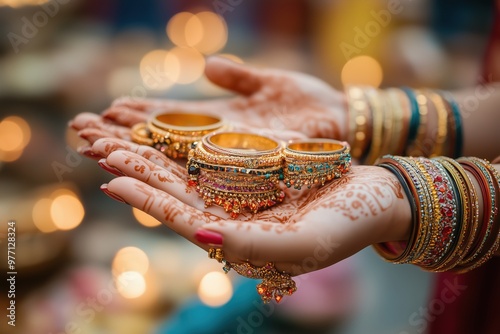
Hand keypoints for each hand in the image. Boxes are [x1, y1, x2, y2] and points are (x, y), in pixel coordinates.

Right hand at [69, 56, 346, 146]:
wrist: (342, 124)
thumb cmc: (310, 102)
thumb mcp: (270, 81)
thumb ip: (238, 77)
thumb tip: (205, 66)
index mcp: (222, 120)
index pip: (170, 116)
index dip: (137, 114)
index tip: (103, 109)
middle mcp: (217, 143)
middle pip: (160, 139)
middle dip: (120, 134)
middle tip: (79, 131)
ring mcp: (226, 158)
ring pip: (169, 156)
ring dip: (131, 151)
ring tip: (91, 146)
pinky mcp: (241, 171)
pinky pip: (195, 168)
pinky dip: (165, 167)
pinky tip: (135, 167)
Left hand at [91, 138, 410, 274]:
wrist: (378, 199)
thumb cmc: (348, 226)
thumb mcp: (304, 243)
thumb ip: (251, 247)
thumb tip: (197, 236)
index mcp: (241, 244)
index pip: (185, 222)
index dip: (149, 202)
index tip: (112, 182)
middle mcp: (236, 221)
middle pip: (179, 195)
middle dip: (141, 174)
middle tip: (103, 150)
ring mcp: (245, 196)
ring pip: (192, 174)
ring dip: (157, 156)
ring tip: (123, 138)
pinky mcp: (256, 174)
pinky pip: (215, 157)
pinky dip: (190, 144)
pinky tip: (168, 130)